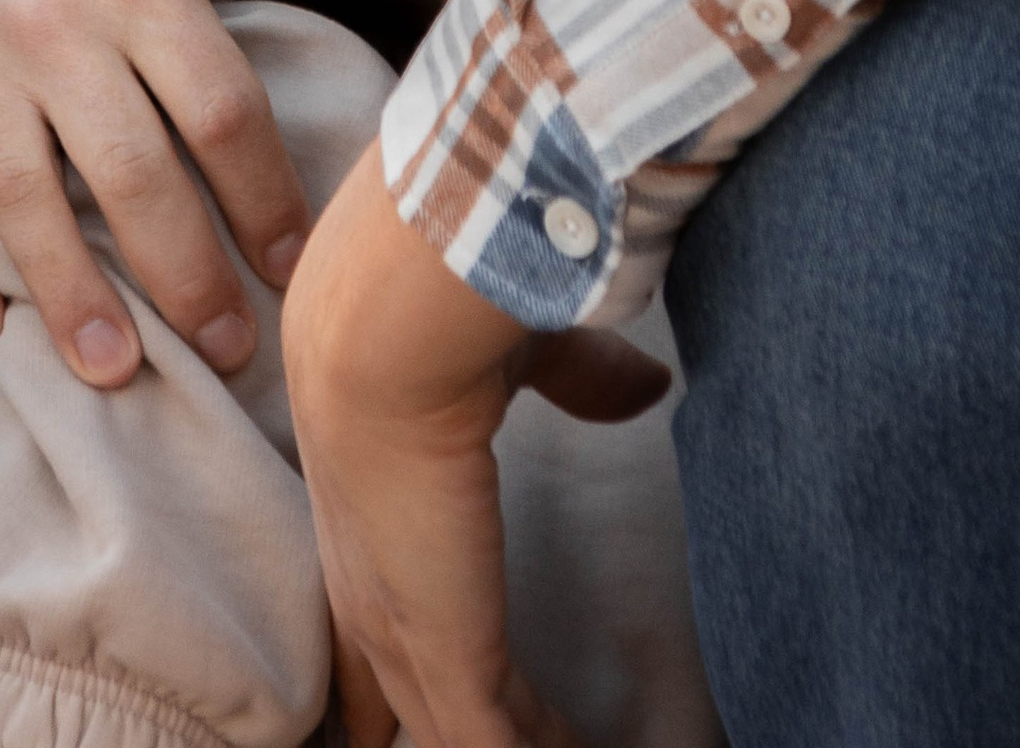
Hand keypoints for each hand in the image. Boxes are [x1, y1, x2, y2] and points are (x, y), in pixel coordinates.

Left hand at [285, 147, 669, 747]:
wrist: (386, 329)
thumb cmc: (432, 314)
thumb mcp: (515, 353)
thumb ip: (581, 375)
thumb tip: (647, 383)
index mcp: (371, 527)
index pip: (374, 637)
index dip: (389, 686)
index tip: (409, 719)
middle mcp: (373, 597)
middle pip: (404, 708)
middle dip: (451, 739)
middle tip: (531, 744)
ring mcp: (406, 638)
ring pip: (454, 738)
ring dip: (519, 747)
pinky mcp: (448, 663)